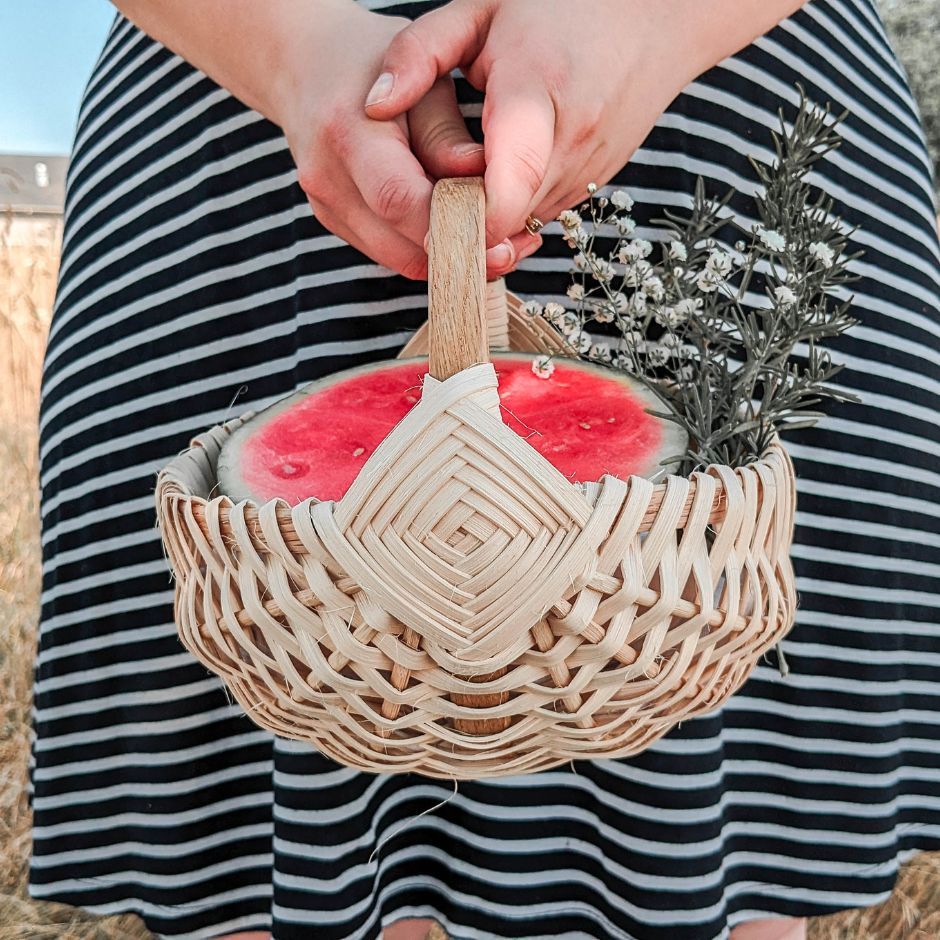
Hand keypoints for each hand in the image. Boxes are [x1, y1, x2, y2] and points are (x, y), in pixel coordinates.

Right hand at [277, 0, 540, 278]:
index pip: (400, 199)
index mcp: (348, 133)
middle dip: (459, 253)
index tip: (499, 235)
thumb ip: (448, 137)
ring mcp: (326, 206)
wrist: (306, 65)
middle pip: (400, 244)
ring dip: (447, 259)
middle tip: (509, 250)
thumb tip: (485, 189)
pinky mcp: (333, 221)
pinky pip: (389, 251)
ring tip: (492, 245)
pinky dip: (426, 249)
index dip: (451, 226)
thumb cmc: (373, 64)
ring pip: (398, 259)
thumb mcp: (422, 80)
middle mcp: (328, 178)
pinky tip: (457, 233)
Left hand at [363, 0, 804, 248]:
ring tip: (462, 182)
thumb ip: (419, 54)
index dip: (469, 222)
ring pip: (524, 221)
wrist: (658, 15)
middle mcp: (571, 140)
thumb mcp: (480, 10)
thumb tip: (373, 105)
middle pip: (508, 217)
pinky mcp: (598, 182)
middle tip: (425, 213)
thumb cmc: (563, 5)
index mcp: (536, 90)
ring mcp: (590, 167)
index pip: (506, 185)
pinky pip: (543, 210)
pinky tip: (501, 171)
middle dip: (464, 225)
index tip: (432, 232)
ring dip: (489, 215)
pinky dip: (516, 204)